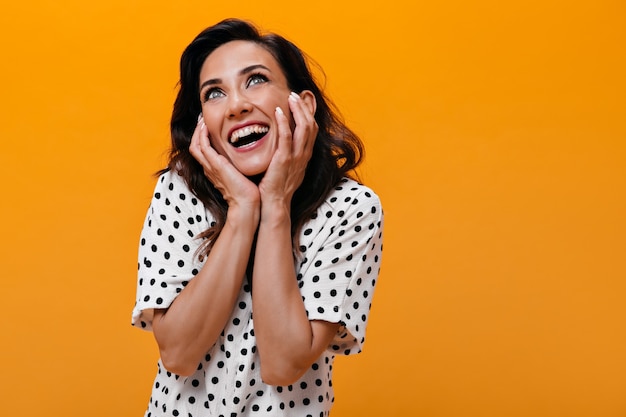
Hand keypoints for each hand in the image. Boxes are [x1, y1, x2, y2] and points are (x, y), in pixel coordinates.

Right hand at [189, 116, 260, 213]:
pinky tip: (206, 126)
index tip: (210, 127)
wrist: (247, 203)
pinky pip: (202, 147)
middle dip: (198, 132)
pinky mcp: (215, 165)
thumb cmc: (248, 192)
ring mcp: (210, 167)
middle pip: (195, 147)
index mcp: (216, 170)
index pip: (204, 151)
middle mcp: (210, 168)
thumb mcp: (243, 175)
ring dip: (198, 131)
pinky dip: (202, 135)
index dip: (204, 138)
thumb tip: (252, 155)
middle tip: (203, 120)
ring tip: (202, 120)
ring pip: (196, 145)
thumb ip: (243, 165)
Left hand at [258, 92, 317, 206]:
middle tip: (295, 95)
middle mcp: (304, 155)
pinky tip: (278, 111)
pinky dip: (283, 122)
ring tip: (290, 97)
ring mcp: (296, 157)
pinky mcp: (285, 160)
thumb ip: (287, 154)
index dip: (308, 114)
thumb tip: (281, 142)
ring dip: (298, 110)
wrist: (274, 203)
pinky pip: (287, 137)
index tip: (299, 102)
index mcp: (304, 156)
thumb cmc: (276, 187)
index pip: (312, 130)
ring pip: (304, 128)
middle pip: (311, 125)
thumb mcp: (286, 168)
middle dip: (304, 108)